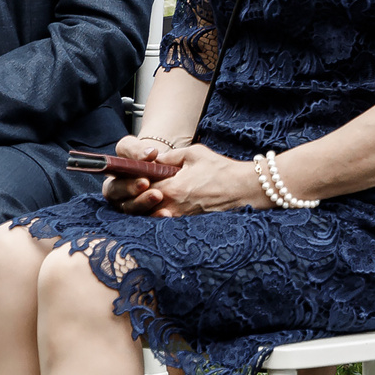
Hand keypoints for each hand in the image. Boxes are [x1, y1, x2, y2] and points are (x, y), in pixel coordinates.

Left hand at [113, 140, 261, 216]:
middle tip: (135, 187)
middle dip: (134, 196)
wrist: (243, 188)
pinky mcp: (187, 220)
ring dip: (144, 207)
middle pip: (140, 206)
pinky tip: (159, 205)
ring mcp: (179, 215)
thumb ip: (170, 157)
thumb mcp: (194, 154)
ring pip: (150, 215)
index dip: (132, 181)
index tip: (131, 175)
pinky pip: (164, 219)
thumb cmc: (221, 170)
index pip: (139, 187)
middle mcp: (172, 205)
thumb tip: (153, 160)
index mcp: (171, 188)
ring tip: (145, 195)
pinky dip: (157, 213)